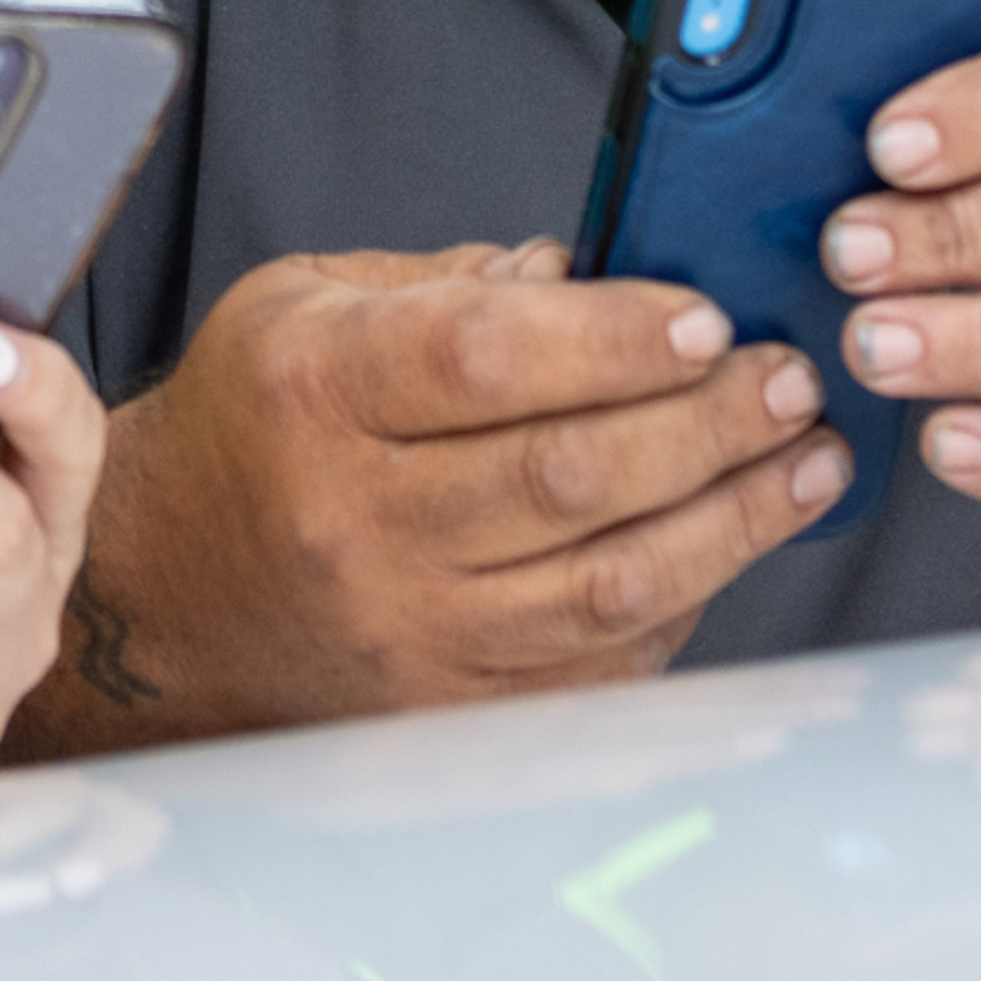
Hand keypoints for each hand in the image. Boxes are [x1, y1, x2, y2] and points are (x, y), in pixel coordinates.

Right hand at [9, 239, 845, 752]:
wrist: (174, 586)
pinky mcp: (448, 706)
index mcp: (313, 392)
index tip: (707, 315)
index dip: (615, 337)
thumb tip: (602, 275)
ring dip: (733, 515)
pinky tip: (734, 540)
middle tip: (789, 378)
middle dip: (708, 420)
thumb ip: (452, 283)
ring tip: (806, 457)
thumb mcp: (308, 302)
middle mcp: (355, 519)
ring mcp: (406, 628)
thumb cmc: (258, 424)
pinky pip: (601, 662)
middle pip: (568, 473)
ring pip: (608, 581)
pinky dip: (690, 600)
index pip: (483, 360)